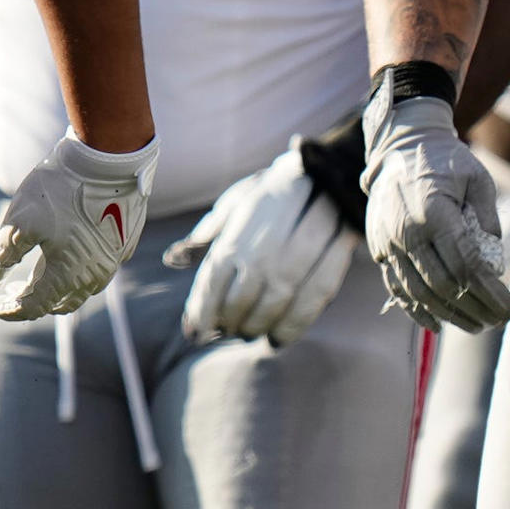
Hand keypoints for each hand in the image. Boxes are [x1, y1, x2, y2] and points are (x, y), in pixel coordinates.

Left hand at [0, 135, 155, 320]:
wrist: (108, 157)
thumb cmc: (61, 189)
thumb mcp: (19, 221)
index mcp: (69, 276)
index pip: (31, 308)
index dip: (6, 311)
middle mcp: (96, 276)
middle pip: (58, 303)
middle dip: (30, 301)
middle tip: (9, 291)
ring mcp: (114, 260)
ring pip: (81, 288)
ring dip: (55, 288)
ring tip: (34, 275)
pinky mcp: (125, 242)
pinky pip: (98, 267)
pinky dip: (76, 269)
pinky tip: (65, 253)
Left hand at [167, 141, 361, 345]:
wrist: (326, 170)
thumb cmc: (271, 196)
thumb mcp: (234, 206)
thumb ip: (205, 236)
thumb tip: (172, 259)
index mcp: (239, 225)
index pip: (213, 276)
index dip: (202, 309)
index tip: (194, 332)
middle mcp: (267, 237)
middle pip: (244, 294)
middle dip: (232, 321)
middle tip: (228, 331)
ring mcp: (303, 244)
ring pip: (278, 298)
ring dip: (261, 325)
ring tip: (251, 334)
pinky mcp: (337, 248)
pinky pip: (316, 295)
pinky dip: (295, 324)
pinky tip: (279, 338)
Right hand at [363, 94, 509, 330]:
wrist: (400, 148)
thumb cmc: (446, 162)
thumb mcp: (478, 179)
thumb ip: (488, 219)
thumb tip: (495, 264)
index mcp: (433, 212)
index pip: (466, 265)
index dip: (490, 292)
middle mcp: (407, 232)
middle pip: (443, 285)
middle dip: (474, 308)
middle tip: (498, 321)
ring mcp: (389, 243)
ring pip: (418, 292)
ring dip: (449, 315)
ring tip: (475, 326)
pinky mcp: (379, 249)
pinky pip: (396, 288)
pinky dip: (416, 310)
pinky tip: (438, 324)